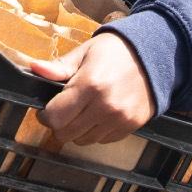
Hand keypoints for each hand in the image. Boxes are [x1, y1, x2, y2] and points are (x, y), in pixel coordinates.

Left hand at [29, 33, 155, 145]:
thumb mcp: (86, 52)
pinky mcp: (131, 126)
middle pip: (66, 133)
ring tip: (84, 110)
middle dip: (59, 124)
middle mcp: (105, 105)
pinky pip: (103, 140)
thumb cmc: (116, 51)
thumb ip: (59, 67)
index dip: (45, 115)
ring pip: (83, 140)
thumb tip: (35, 69)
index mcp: (90, 84)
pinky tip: (100, 114)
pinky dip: (96, 132)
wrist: (155, 55)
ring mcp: (119, 119)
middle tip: (64, 110)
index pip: (55, 117)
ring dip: (78, 130)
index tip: (47, 109)